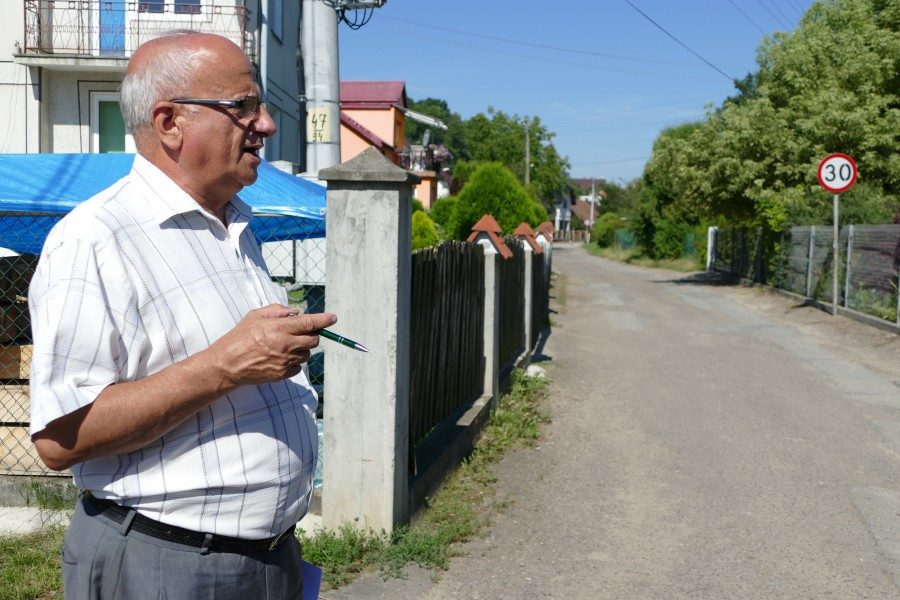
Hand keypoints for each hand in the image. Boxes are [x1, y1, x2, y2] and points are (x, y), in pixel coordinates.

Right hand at [208, 304, 336, 386]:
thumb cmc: (239, 337)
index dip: (323, 320)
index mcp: (279, 328)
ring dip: (301, 348)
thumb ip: (278, 311)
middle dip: (311, 335)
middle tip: (299, 333)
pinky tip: (279, 358)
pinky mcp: (283, 374)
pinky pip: (298, 366)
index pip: (309, 323)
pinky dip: (294, 361)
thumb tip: (296, 313)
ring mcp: (286, 361)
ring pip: (307, 354)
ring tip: (283, 346)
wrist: (227, 364)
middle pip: (314, 340)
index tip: (333, 318)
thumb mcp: (255, 316)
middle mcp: (285, 345)